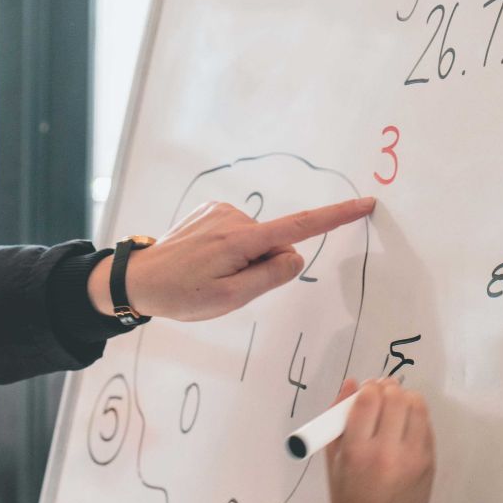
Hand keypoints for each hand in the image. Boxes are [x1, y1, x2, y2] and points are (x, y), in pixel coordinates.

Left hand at [87, 197, 375, 322]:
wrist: (138, 279)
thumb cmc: (182, 295)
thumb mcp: (231, 299)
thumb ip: (269, 277)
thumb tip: (295, 255)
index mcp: (242, 240)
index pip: (301, 227)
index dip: (336, 217)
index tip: (364, 204)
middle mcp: (234, 217)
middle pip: (274, 244)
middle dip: (263, 266)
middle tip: (226, 286)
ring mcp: (221, 211)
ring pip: (255, 241)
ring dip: (242, 260)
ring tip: (208, 275)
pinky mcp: (210, 211)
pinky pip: (237, 234)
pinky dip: (229, 250)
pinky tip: (203, 261)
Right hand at [323, 377, 435, 502]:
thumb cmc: (346, 494)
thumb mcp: (333, 457)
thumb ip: (338, 418)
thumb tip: (351, 383)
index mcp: (357, 451)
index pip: (368, 401)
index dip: (367, 388)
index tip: (366, 389)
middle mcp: (387, 454)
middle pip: (395, 399)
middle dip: (387, 389)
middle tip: (382, 392)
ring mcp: (412, 460)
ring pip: (417, 408)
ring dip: (405, 399)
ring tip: (396, 405)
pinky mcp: (429, 465)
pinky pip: (427, 427)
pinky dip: (416, 418)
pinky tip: (405, 425)